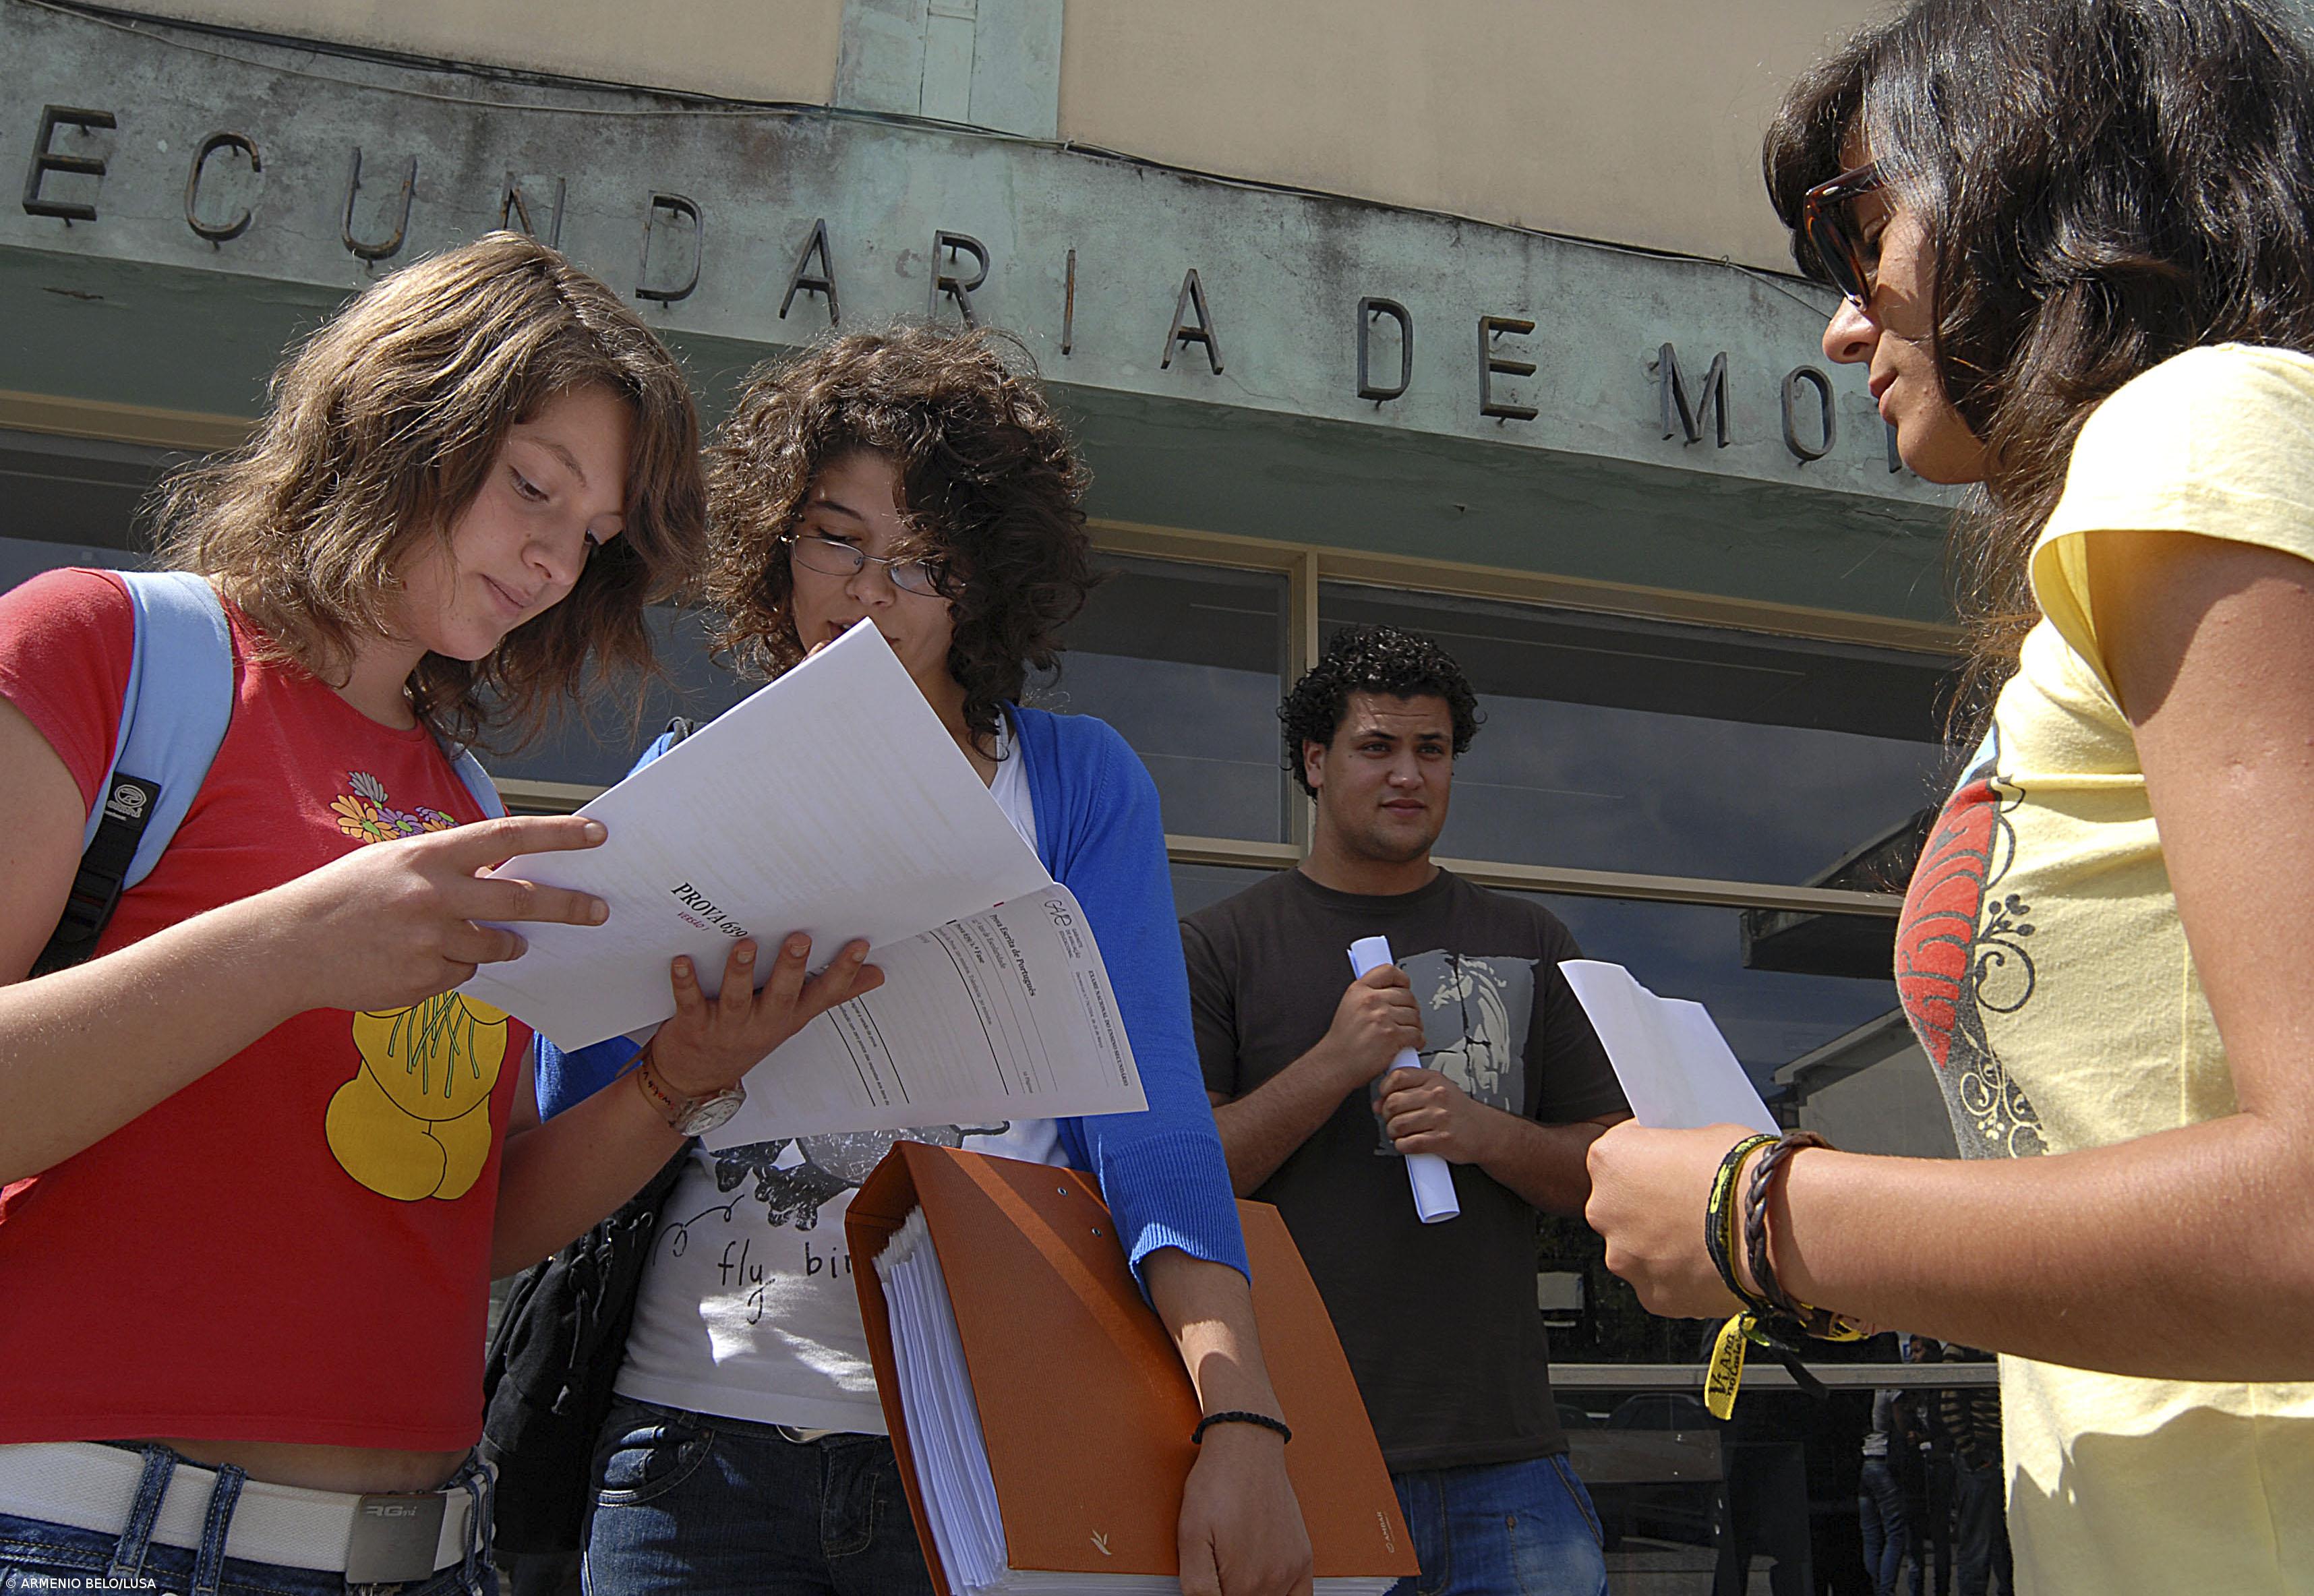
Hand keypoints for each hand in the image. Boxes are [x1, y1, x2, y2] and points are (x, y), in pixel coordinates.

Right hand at [272, 814, 610, 1013]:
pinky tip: (412, 959)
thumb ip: (449, 868)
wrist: (286, 946)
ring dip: (498, 944)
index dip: (557, 834)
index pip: (507, 836)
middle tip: (599, 910)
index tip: (596, 833)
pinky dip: (452, 968)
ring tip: (463, 938)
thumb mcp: (395, 863)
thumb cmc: (344, 898)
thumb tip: (506, 880)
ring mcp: (429, 941)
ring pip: (494, 946)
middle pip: (521, 901)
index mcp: (428, 855)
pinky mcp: (422, 979)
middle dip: (567, 906)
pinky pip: (461, 975)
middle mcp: (434, 895)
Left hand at [648, 933, 881, 1096]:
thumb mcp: (793, 1020)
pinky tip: (683, 962)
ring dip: (742, 971)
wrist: (695, 1081)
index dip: (843, 972)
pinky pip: (691, 1002)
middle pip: (782, 996)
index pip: (823, 995)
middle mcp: (762, 1023)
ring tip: (748, 945)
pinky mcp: (694, 1025)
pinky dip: (686, 983)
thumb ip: (832, 993)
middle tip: (800, 939)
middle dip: (792, 968)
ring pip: (738, 997)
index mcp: (789, 1017)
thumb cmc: (747, 1039)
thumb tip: (877, 975)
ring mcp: (728, 1026)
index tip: (859, 945)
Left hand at [1177, 1423, 1311, 1595]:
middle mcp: (1271, 1581)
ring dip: (1252, 1592)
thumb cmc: (1216, 1483)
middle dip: (1229, 1589)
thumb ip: (1198, 1586)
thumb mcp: (1190, 1537)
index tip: (1210, 1576)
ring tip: (1235, 1566)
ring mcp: (1290, 1569)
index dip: (1211, 1593)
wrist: (1247, 1448)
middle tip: (1219, 1562)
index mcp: (1241, 1582)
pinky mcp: (1303, 1557)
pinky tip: (1267, 1587)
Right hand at [1317, 965, 1423, 1092]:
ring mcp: (1382, 1018)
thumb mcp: (1348, 1007)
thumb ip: (1368, 995)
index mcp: (1358, 990)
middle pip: (1407, 995)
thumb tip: (1392, 991)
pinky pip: (1417, 1034)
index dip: (1401, 979)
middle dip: (1410, 1009)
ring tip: (1406, 1033)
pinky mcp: (1392, 1036)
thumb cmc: (1342, 1042)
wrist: (1335, 1064)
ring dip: (1415, 1026)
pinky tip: (1410, 1044)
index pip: (1388, 971)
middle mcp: (1370, 1001)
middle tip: (1406, 1018)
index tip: (1404, 986)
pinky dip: (1417, 1041)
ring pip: (1415, 1016)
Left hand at [1372, 1065, 1506, 1164]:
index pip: (1397, 1077)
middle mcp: (1437, 1096)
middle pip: (1393, 1103)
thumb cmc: (1459, 1112)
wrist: (1485, 1132)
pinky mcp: (1442, 1139)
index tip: (1384, 1098)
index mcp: (1434, 1079)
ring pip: (1398, 1124)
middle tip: (1392, 1120)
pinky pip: (1409, 1143)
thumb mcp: (1437, 1090)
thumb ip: (1409, 1091)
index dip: (1384, 1090)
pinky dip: (1403, 1146)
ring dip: (1394, 1133)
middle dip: (1387, 1115)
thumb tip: (1378, 1103)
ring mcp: (1440, 1118)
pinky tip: (1408, 1143)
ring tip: (1401, 1133)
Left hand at [1584, 1121, 1759, 1318]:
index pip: (1617, 1154)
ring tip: (1705, 1238)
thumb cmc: (1744, 1173)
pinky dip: (1680, 1276)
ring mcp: (1625, 1257)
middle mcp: (1605, 1209)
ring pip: (1636, 1250)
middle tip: (1688, 1204)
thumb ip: (1674, 1149)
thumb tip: (1678, 1158)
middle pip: (1619, 1206)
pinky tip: (1712, 1263)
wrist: (1777, 1225)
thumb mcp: (1703, 1133)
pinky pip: (1661, 1282)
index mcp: (1610, 1159)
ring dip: (1662, 1244)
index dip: (1647, 1158)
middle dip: (1648, 1206)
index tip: (1666, 1164)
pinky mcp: (1652, 1296)